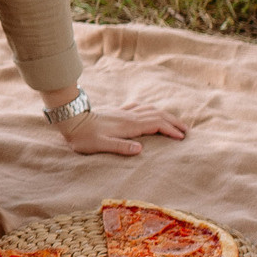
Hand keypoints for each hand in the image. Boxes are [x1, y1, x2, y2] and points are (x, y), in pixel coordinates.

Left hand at [57, 103, 186, 156]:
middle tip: (185, 131)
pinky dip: (151, 109)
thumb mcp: (101, 145)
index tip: (181, 138)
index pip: (156, 124)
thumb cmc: (84, 136)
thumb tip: (140, 149)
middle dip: (173, 122)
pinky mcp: (118, 111)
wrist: (71, 119)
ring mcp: (124, 112)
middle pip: (158, 115)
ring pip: (150, 109)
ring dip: (165, 115)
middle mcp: (129, 116)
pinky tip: (151, 111)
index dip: (170, 130)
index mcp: (129, 125)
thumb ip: (120, 147)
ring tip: (174, 122)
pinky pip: (140, 107)